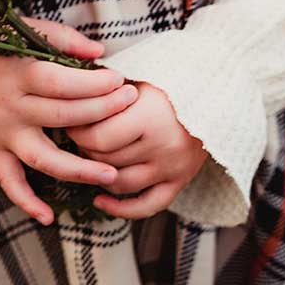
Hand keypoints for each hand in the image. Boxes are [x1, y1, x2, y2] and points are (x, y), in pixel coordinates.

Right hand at [0, 16, 140, 225]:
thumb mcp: (15, 29)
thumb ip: (58, 38)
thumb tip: (97, 52)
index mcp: (15, 73)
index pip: (61, 83)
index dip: (94, 84)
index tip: (118, 80)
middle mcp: (8, 106)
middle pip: (62, 116)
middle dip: (102, 112)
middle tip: (130, 106)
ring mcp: (1, 132)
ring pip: (42, 157)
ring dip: (78, 169)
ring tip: (112, 174)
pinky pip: (8, 181)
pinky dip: (26, 201)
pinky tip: (48, 217)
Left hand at [66, 79, 207, 219]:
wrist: (217, 96)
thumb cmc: (170, 81)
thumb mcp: (138, 75)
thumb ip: (107, 89)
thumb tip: (68, 96)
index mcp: (150, 117)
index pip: (98, 138)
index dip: (77, 132)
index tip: (70, 122)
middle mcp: (162, 146)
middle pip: (106, 160)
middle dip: (85, 148)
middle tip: (79, 135)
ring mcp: (172, 167)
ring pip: (119, 183)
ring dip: (99, 172)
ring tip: (91, 156)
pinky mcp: (180, 181)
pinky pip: (147, 206)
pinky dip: (121, 209)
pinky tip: (100, 201)